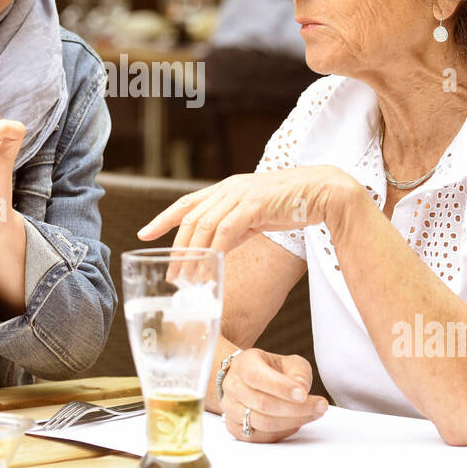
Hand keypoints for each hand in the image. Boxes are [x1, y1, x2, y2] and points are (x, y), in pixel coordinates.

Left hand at [137, 166, 360, 254]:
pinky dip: (213, 250)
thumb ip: (234, 225)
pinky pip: (225, 230)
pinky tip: (209, 266)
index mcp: (226, 188)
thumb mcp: (255, 214)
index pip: (186, 203)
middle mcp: (228, 189)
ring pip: (204, 225)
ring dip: (191, 255)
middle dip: (175, 248)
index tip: (144, 234)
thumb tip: (216, 249)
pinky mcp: (253, 205)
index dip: (163, 219)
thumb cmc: (291, 203)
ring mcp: (240, 195)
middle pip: (190, 218)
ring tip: (186, 279)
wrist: (322, 192)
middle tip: (170, 276)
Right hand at [220, 348, 327, 442]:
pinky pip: (260, 437)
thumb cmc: (273, 371)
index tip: (304, 394)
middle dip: (296, 408)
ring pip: (262, 423)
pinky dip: (282, 432)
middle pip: (263, 403)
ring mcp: (230, 408)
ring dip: (293, 421)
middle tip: (320, 406)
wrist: (250, 381)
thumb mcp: (289, 363)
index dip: (281, 387)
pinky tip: (296, 422)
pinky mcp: (234, 427)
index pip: (257, 376)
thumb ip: (298, 372)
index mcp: (243, 363)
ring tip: (313, 414)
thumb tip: (301, 387)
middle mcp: (232, 385)